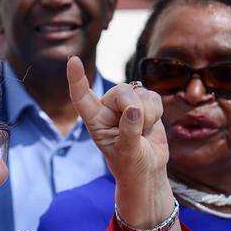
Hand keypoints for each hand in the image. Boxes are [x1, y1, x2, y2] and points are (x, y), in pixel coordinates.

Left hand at [67, 56, 170, 225]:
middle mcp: (108, 109)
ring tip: (143, 132)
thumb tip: (133, 108)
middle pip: (121, 91)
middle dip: (135, 108)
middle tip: (138, 130)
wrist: (148, 170)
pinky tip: (151, 125)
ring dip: (149, 115)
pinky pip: (154, 96)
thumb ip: (129, 132)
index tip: (73, 61)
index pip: (82, 97)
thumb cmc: (131, 165)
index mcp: (95, 121)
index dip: (77, 79)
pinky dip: (157, 112)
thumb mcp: (128, 153)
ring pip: (140, 93)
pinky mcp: (144, 102)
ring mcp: (126, 104)